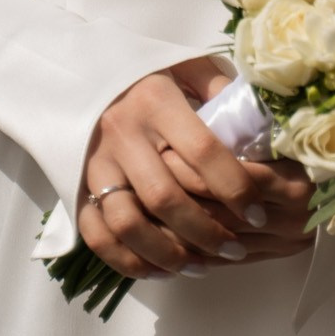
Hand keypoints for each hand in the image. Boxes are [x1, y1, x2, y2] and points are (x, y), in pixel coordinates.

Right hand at [79, 58, 313, 280]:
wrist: (80, 70)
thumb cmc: (147, 73)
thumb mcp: (185, 65)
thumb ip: (219, 89)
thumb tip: (257, 123)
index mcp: (155, 100)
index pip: (202, 151)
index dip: (235, 187)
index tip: (258, 211)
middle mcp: (122, 133)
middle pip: (165, 196)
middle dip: (206, 231)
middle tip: (236, 248)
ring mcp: (95, 162)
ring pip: (128, 222)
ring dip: (168, 253)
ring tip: (201, 267)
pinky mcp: (77, 185)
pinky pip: (97, 234)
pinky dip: (127, 260)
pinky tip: (160, 270)